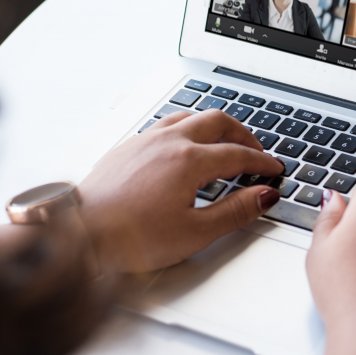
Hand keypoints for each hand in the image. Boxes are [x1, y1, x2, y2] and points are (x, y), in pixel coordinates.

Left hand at [78, 109, 283, 273]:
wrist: (81, 233)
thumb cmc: (131, 237)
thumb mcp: (195, 232)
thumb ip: (235, 211)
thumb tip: (263, 196)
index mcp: (189, 161)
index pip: (238, 154)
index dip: (261, 162)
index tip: (273, 170)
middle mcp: (168, 142)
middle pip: (217, 122)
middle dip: (243, 134)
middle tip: (256, 151)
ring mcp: (145, 141)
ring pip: (188, 117)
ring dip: (213, 126)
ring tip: (223, 142)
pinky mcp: (127, 148)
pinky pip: (165, 125)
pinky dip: (186, 129)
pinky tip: (183, 147)